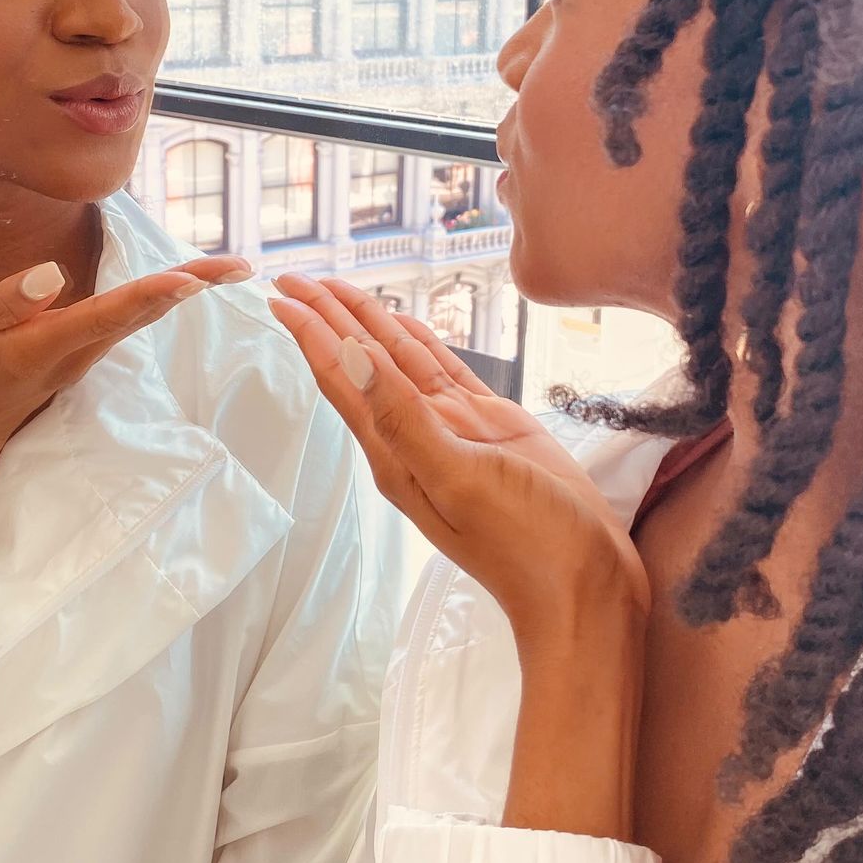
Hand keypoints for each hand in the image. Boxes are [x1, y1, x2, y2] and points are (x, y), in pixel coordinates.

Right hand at [0, 253, 250, 576]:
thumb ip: (0, 305)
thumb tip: (51, 275)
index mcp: (41, 346)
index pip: (104, 315)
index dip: (149, 295)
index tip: (191, 280)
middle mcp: (76, 354)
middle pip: (141, 314)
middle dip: (192, 287)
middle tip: (244, 266)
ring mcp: (85, 356)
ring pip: (142, 317)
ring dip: (187, 291)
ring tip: (233, 268)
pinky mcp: (85, 352)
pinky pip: (131, 319)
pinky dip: (163, 298)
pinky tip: (189, 282)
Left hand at [269, 273, 648, 640]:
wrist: (582, 587)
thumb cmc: (522, 544)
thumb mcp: (455, 477)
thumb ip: (402, 417)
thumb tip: (350, 357)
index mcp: (396, 453)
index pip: (342, 379)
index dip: (311, 334)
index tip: (280, 294)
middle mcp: (418, 438)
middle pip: (363, 362)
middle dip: (330, 317)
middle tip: (296, 275)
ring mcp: (455, 432)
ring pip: (402, 362)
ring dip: (371, 324)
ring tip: (340, 288)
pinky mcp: (493, 428)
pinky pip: (447, 374)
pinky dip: (423, 345)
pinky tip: (407, 326)